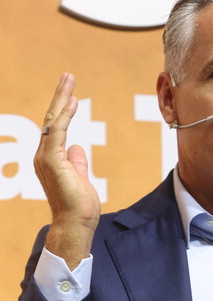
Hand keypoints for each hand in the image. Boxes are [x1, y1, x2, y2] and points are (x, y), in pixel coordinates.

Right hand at [34, 73, 100, 269]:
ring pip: (53, 121)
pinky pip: (58, 132)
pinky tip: (72, 102)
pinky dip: (65, 116)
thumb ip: (78, 163)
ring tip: (69, 80)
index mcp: (50, 160)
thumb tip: (78, 148)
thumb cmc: (79, 208)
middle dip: (60, 97)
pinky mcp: (52, 161)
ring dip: (61, 99)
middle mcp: (43, 156)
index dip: (63, 110)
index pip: (55, 129)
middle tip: (68, 76)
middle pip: (51, 120)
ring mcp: (46, 158)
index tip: (71, 94)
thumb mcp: (81, 179)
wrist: (75, 224)